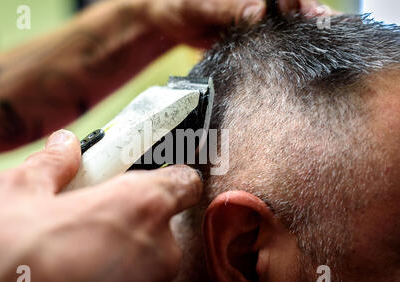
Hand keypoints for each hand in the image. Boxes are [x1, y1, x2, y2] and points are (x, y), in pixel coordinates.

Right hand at [0, 130, 202, 281]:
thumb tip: (65, 145)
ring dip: (124, 255)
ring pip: (149, 260)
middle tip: (92, 223)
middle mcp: (160, 249)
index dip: (168, 178)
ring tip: (81, 258)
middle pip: (161, 224)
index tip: (148, 182)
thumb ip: (52, 163)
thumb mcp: (14, 194)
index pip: (185, 182)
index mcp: (141, 205)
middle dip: (131, 220)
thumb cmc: (7, 264)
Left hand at [144, 0, 335, 47]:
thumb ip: (227, 6)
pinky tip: (296, 63)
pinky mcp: (248, 38)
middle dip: (312, 19)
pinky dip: (283, 52)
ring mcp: (255, 19)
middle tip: (328, 34)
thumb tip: (258, 12)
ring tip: (323, 51)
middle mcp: (258, 2)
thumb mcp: (199, 4)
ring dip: (303, 38)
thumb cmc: (179, 2)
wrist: (165, 19)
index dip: (301, 2)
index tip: (313, 15)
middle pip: (292, 8)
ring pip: (285, 27)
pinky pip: (269, 44)